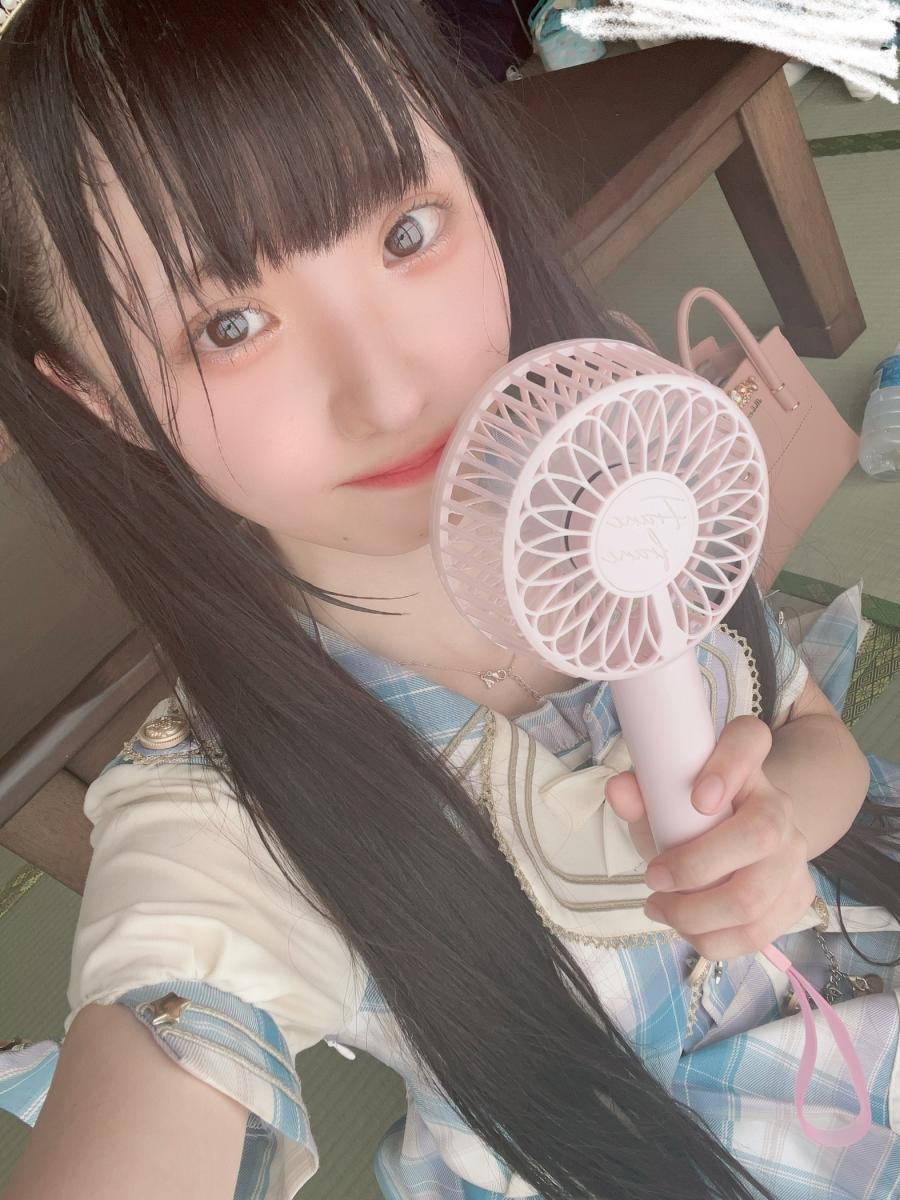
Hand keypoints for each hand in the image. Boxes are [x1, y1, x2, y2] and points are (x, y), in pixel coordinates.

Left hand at [605, 715, 816, 959]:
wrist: (738, 840)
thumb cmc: (691, 816)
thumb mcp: (662, 800)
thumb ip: (640, 793)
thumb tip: (619, 791)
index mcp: (745, 767)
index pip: (750, 742)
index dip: (729, 765)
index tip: (697, 797)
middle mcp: (780, 805)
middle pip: (760, 835)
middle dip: (695, 867)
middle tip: (653, 879)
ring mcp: (795, 853)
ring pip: (756, 896)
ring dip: (696, 915)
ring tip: (660, 909)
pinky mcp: (798, 895)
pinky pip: (759, 932)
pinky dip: (713, 940)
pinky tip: (688, 929)